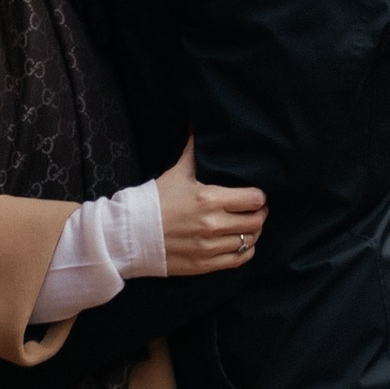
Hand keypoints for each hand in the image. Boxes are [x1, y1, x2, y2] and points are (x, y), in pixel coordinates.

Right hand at [156, 137, 266, 276]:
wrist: (130, 234)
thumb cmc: (154, 202)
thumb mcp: (176, 173)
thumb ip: (192, 150)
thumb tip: (196, 124)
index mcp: (209, 199)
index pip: (254, 199)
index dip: (259, 196)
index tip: (255, 195)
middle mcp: (213, 224)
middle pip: (256, 221)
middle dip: (259, 214)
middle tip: (255, 211)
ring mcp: (209, 246)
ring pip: (249, 241)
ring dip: (252, 233)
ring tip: (247, 226)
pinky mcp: (204, 264)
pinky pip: (239, 260)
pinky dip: (245, 251)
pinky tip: (241, 244)